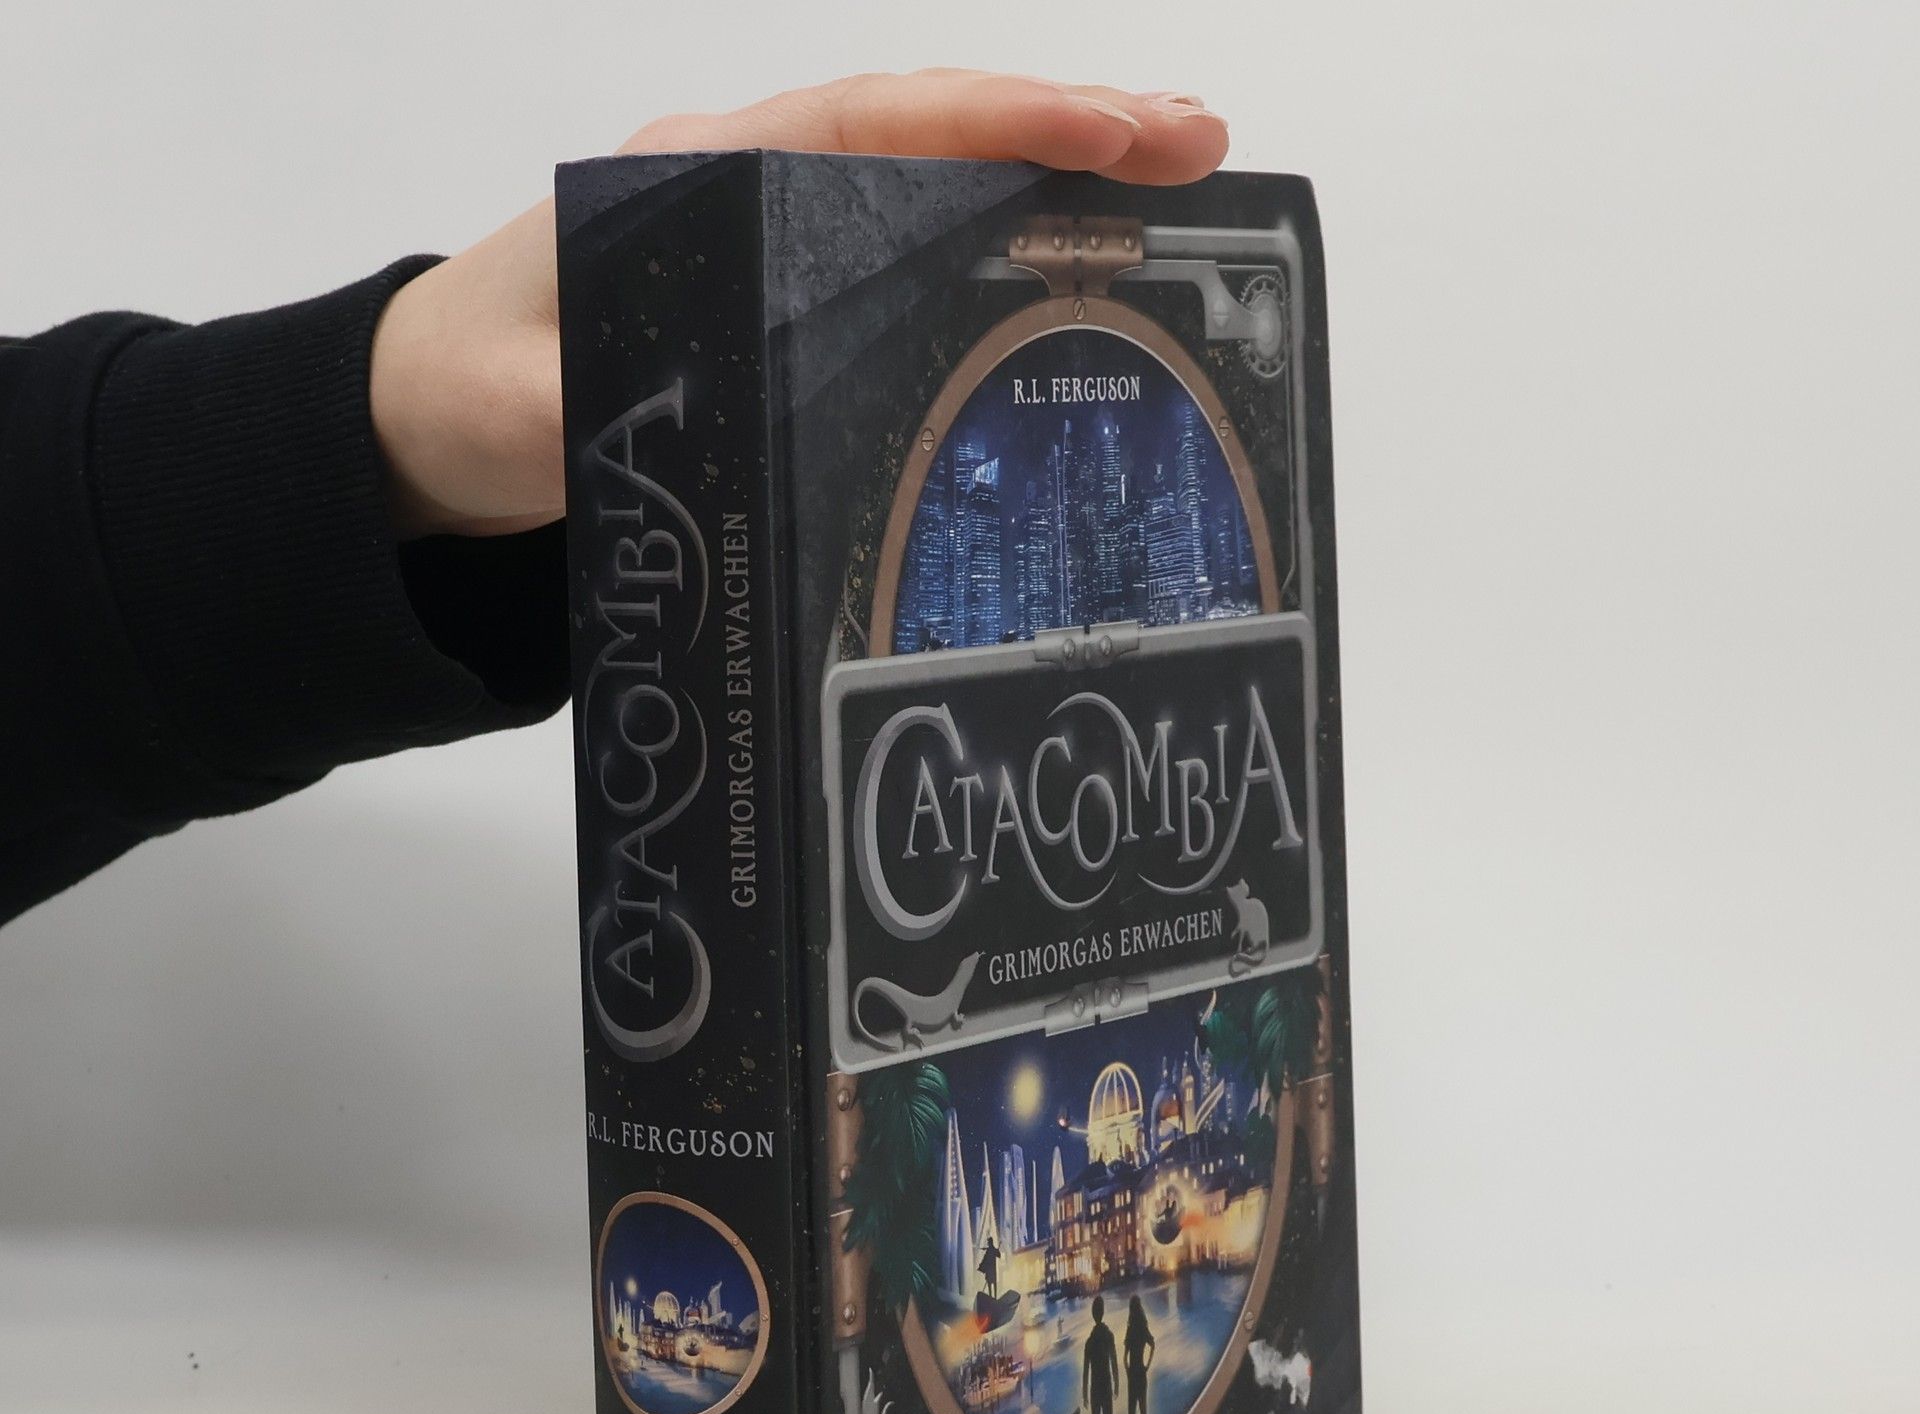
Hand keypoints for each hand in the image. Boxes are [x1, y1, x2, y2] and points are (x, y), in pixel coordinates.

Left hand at [370, 71, 1228, 539]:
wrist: (423, 422)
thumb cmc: (465, 394)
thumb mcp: (518, 410)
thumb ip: (587, 405)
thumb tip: (673, 407)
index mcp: (695, 181)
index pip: (874, 126)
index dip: (1001, 121)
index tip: (1113, 130)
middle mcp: (746, 185)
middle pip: (929, 132)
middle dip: (1067, 127)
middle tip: (1200, 145)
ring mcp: (771, 234)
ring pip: (930, 178)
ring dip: (1049, 174)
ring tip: (1172, 187)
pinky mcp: (782, 293)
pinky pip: (908, 244)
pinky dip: (995, 236)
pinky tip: (1067, 260)